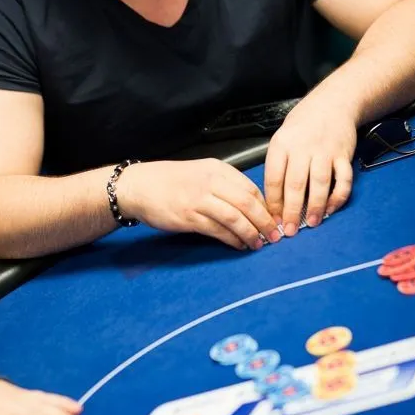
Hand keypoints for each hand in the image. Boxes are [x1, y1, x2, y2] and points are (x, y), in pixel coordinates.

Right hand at [121, 158, 281, 249]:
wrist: (139, 186)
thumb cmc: (170, 181)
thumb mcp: (201, 173)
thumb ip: (224, 185)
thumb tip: (251, 207)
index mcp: (217, 168)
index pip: (250, 187)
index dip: (266, 206)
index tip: (275, 219)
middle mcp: (210, 181)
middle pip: (247, 202)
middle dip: (265, 221)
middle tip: (275, 235)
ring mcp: (199, 199)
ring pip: (235, 218)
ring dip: (251, 233)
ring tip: (259, 244)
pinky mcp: (189, 217)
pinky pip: (217, 230)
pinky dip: (232, 240)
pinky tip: (239, 245)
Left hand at [264, 97, 356, 235]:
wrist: (332, 103)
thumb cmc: (303, 125)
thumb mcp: (282, 138)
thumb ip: (279, 165)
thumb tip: (275, 200)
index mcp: (281, 145)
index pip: (273, 178)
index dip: (273, 202)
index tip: (272, 220)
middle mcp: (302, 148)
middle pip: (295, 184)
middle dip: (291, 211)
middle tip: (289, 230)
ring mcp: (324, 151)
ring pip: (319, 183)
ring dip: (314, 207)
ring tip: (311, 224)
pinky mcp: (343, 155)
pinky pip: (342, 179)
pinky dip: (338, 197)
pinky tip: (331, 208)